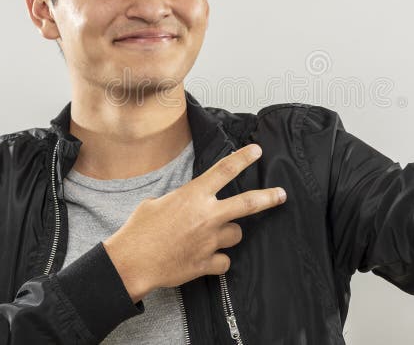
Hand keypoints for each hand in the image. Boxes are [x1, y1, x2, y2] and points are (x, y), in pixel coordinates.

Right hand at [102, 143, 286, 301]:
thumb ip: (181, 200)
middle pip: (247, 204)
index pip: (224, 170)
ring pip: (236, 234)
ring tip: (211, 236)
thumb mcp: (157, 202)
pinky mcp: (206, 263)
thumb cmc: (139, 230)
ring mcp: (209, 241)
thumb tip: (189, 203)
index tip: (256, 151)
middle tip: (281, 195)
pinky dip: (218, 260)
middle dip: (268, 198)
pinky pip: (224, 261)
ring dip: (228, 234)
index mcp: (193, 196)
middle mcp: (206, 216)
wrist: (131, 262)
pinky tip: (206, 258)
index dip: (243, 158)